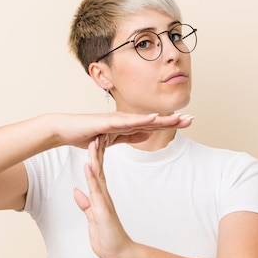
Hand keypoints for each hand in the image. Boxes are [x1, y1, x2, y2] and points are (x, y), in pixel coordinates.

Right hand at [55, 112, 192, 148]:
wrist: (65, 130)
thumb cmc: (86, 134)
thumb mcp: (113, 138)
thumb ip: (130, 135)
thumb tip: (149, 133)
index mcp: (127, 124)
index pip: (153, 124)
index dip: (170, 123)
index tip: (187, 122)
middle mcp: (124, 119)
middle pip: (153, 120)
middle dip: (173, 119)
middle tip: (192, 119)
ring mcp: (116, 119)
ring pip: (143, 119)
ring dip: (161, 119)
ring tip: (178, 118)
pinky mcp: (106, 122)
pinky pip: (126, 121)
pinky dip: (140, 120)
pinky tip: (153, 118)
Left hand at [73, 135, 132, 257]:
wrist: (119, 253)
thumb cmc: (107, 238)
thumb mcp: (92, 218)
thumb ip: (86, 204)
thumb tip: (77, 191)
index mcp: (101, 197)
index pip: (96, 173)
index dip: (94, 157)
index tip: (94, 141)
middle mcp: (104, 196)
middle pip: (98, 169)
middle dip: (97, 151)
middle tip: (98, 132)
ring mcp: (104, 202)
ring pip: (98, 176)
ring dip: (95, 158)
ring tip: (94, 142)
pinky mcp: (104, 210)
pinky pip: (96, 191)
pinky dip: (92, 178)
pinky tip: (88, 166)